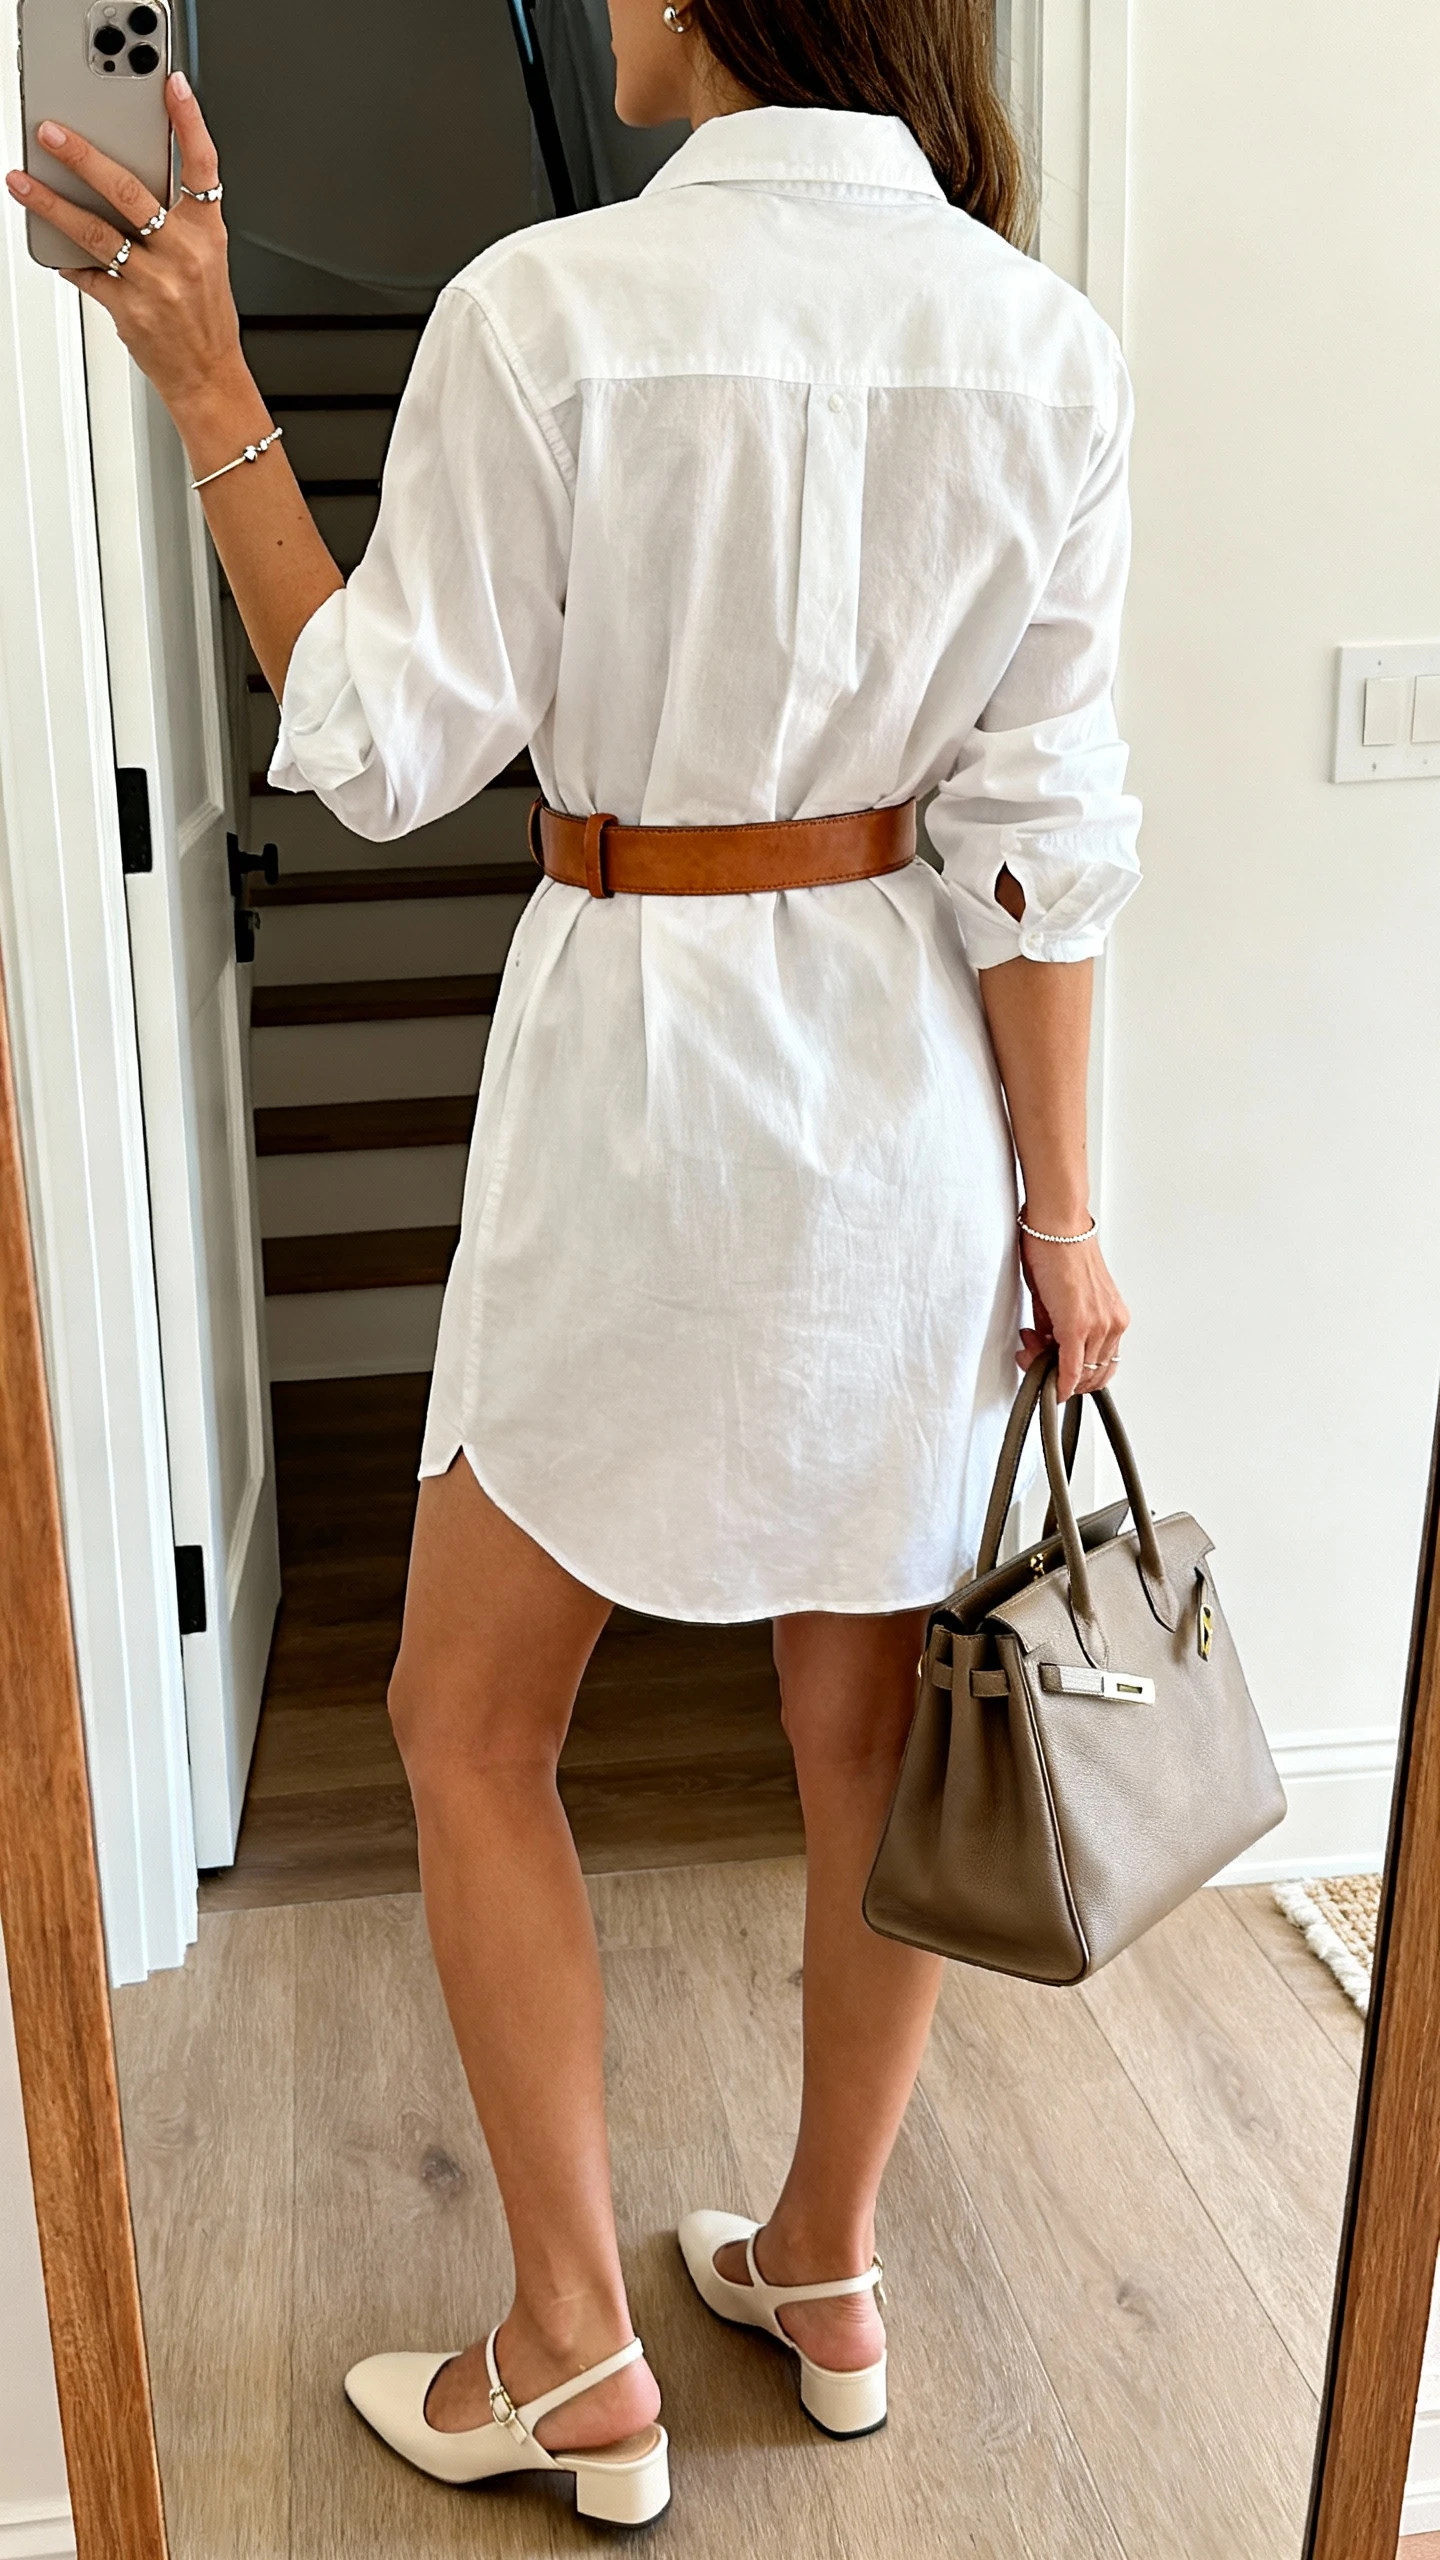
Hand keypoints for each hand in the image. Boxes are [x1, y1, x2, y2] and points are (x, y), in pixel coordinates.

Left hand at [6, 74, 246, 425]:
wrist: (209, 378)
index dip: (190, 123)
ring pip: (96, 232)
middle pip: (129, 192)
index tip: (172, 86)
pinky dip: (66, 259)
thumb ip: (175, 220)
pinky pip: (87, 275)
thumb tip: (122, 182)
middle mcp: (182, 255)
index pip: (202, 168)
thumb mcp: (207, 261)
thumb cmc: (205, 318)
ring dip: (52, 204)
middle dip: (84, 158)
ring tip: (22, 182)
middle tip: (51, 133)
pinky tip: (48, 244)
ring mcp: (154, 283)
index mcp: (206, 235)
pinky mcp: (129, 310)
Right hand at [1017, 1223, 1129, 1402]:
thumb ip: (1057, 1328)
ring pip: (1080, 1375)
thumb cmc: (1059, 1250)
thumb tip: (1046, 1348)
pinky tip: (1045, 1380)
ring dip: (1050, 1371)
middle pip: (1093, 1375)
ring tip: (1030, 1347)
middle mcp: (1113, 1323)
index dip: (1074, 1373)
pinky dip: (1058, 1381)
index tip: (1049, 1362)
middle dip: (1060, 1374)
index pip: (1100, 1365)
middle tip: (1034, 1355)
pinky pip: (1071, 1369)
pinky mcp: (1078, 1324)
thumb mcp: (1060, 1299)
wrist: (1056, 1225)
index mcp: (1114, 1317)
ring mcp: (1099, 1325)